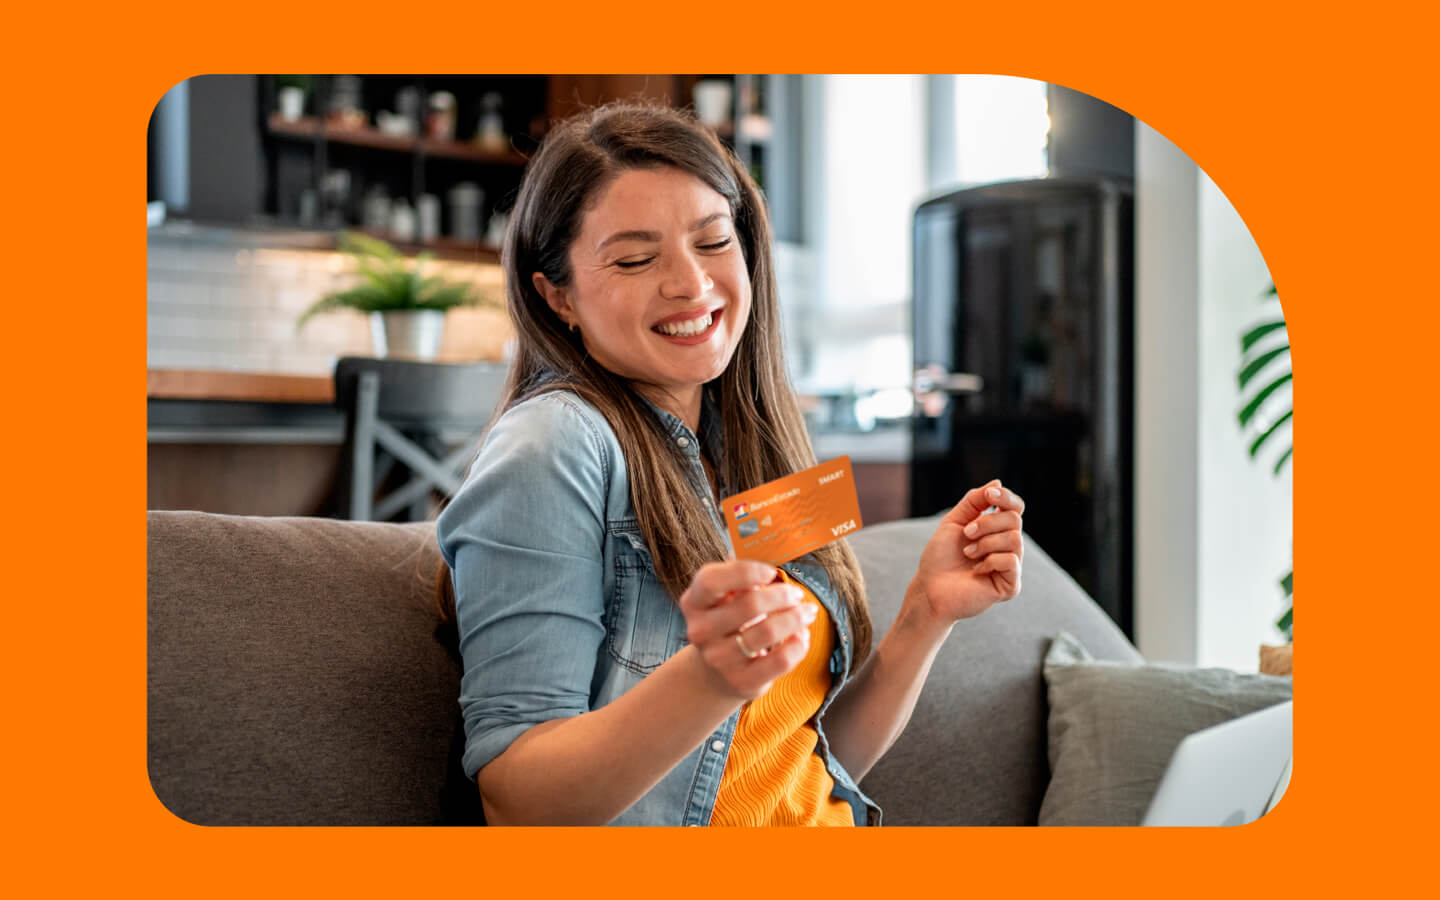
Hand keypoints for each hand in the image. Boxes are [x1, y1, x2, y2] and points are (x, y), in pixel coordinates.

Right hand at [679, 560, 818, 700]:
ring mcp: (719, 659)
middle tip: (797, 593)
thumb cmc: (728, 622)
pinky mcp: (741, 682)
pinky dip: (798, 645)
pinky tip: (801, 636)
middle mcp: (700, 631)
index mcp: (693, 602)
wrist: (715, 672)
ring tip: (807, 612)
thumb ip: (742, 575)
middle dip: (782, 595)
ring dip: (796, 618)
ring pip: (767, 632)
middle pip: (749, 605)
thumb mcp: (725, 596)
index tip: (771, 571)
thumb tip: (771, 552)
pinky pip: (780, 660)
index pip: (712, 580)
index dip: (746, 571)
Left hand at [907, 480, 1024, 625]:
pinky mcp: (1011, 585)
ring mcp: (1011, 566)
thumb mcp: (955, 521)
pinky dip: (990, 561)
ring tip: (968, 553)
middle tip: (966, 534)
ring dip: (985, 543)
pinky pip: (1011, 561)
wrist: (929, 587)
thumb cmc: (940, 556)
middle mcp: (1008, 546)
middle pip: (1014, 519)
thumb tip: (998, 483)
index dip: (1006, 497)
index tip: (989, 495)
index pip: (1015, 508)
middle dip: (986, 522)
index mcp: (997, 530)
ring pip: (1015, 539)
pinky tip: (976, 570)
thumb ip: (974, 501)